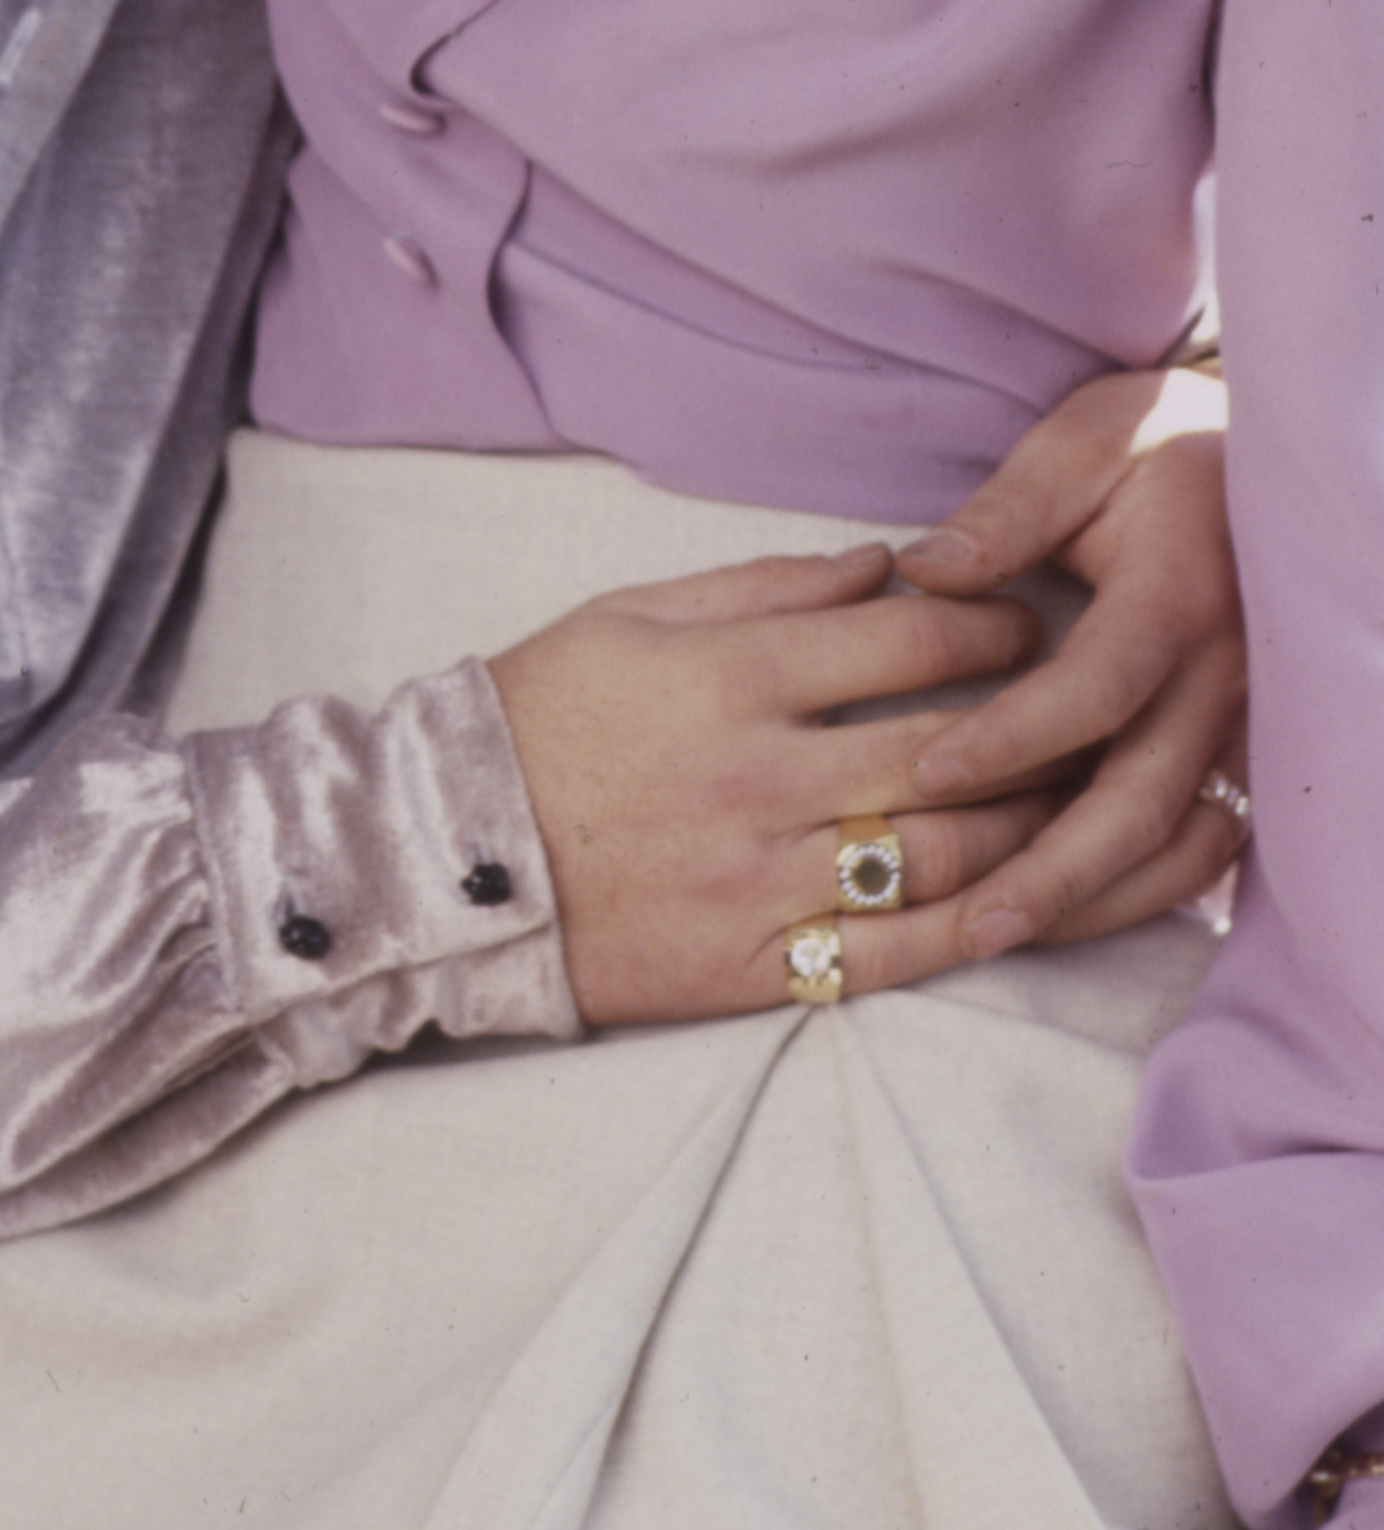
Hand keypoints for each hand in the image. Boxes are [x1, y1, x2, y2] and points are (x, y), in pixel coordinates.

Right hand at [488, 544, 1058, 1022]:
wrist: (448, 853)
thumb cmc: (541, 713)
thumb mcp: (631, 614)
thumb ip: (765, 583)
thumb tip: (881, 565)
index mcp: (731, 675)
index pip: (908, 640)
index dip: (988, 622)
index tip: (1022, 617)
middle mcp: (762, 776)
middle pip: (949, 748)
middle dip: (1039, 721)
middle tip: (1082, 704)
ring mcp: (764, 879)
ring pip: (944, 854)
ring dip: (1029, 823)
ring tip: (1073, 796)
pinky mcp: (758, 965)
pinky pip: (895, 952)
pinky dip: (974, 927)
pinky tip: (1021, 899)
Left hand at [893, 363, 1242, 954]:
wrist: (1261, 457)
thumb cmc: (1153, 445)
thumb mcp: (1081, 442)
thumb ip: (1007, 510)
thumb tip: (922, 570)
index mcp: (1179, 592)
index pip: (1098, 686)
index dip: (1015, 735)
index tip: (929, 767)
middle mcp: (1225, 671)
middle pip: (1144, 794)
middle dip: (1056, 869)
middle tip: (969, 923)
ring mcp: (1243, 717)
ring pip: (1174, 834)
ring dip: (1090, 896)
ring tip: (993, 935)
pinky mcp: (1240, 742)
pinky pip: (1196, 833)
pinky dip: (1133, 883)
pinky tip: (1062, 916)